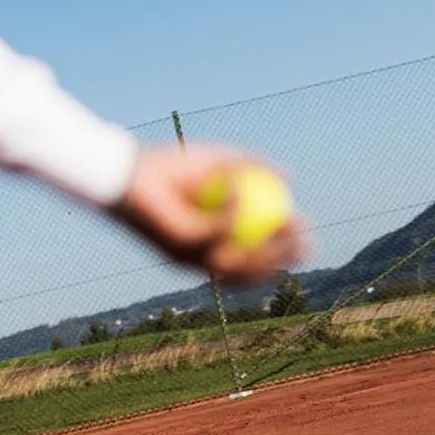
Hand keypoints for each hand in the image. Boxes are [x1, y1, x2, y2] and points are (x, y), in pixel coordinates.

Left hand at [112, 145, 305, 285]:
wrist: (128, 171)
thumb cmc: (168, 166)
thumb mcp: (219, 162)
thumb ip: (253, 168)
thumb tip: (288, 177)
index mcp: (210, 244)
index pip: (252, 256)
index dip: (282, 250)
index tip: (305, 230)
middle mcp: (198, 257)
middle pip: (248, 272)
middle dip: (282, 261)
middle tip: (306, 243)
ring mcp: (188, 255)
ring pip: (236, 264)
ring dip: (267, 250)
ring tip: (288, 226)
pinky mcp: (179, 245)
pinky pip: (216, 232)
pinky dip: (233, 210)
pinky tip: (242, 189)